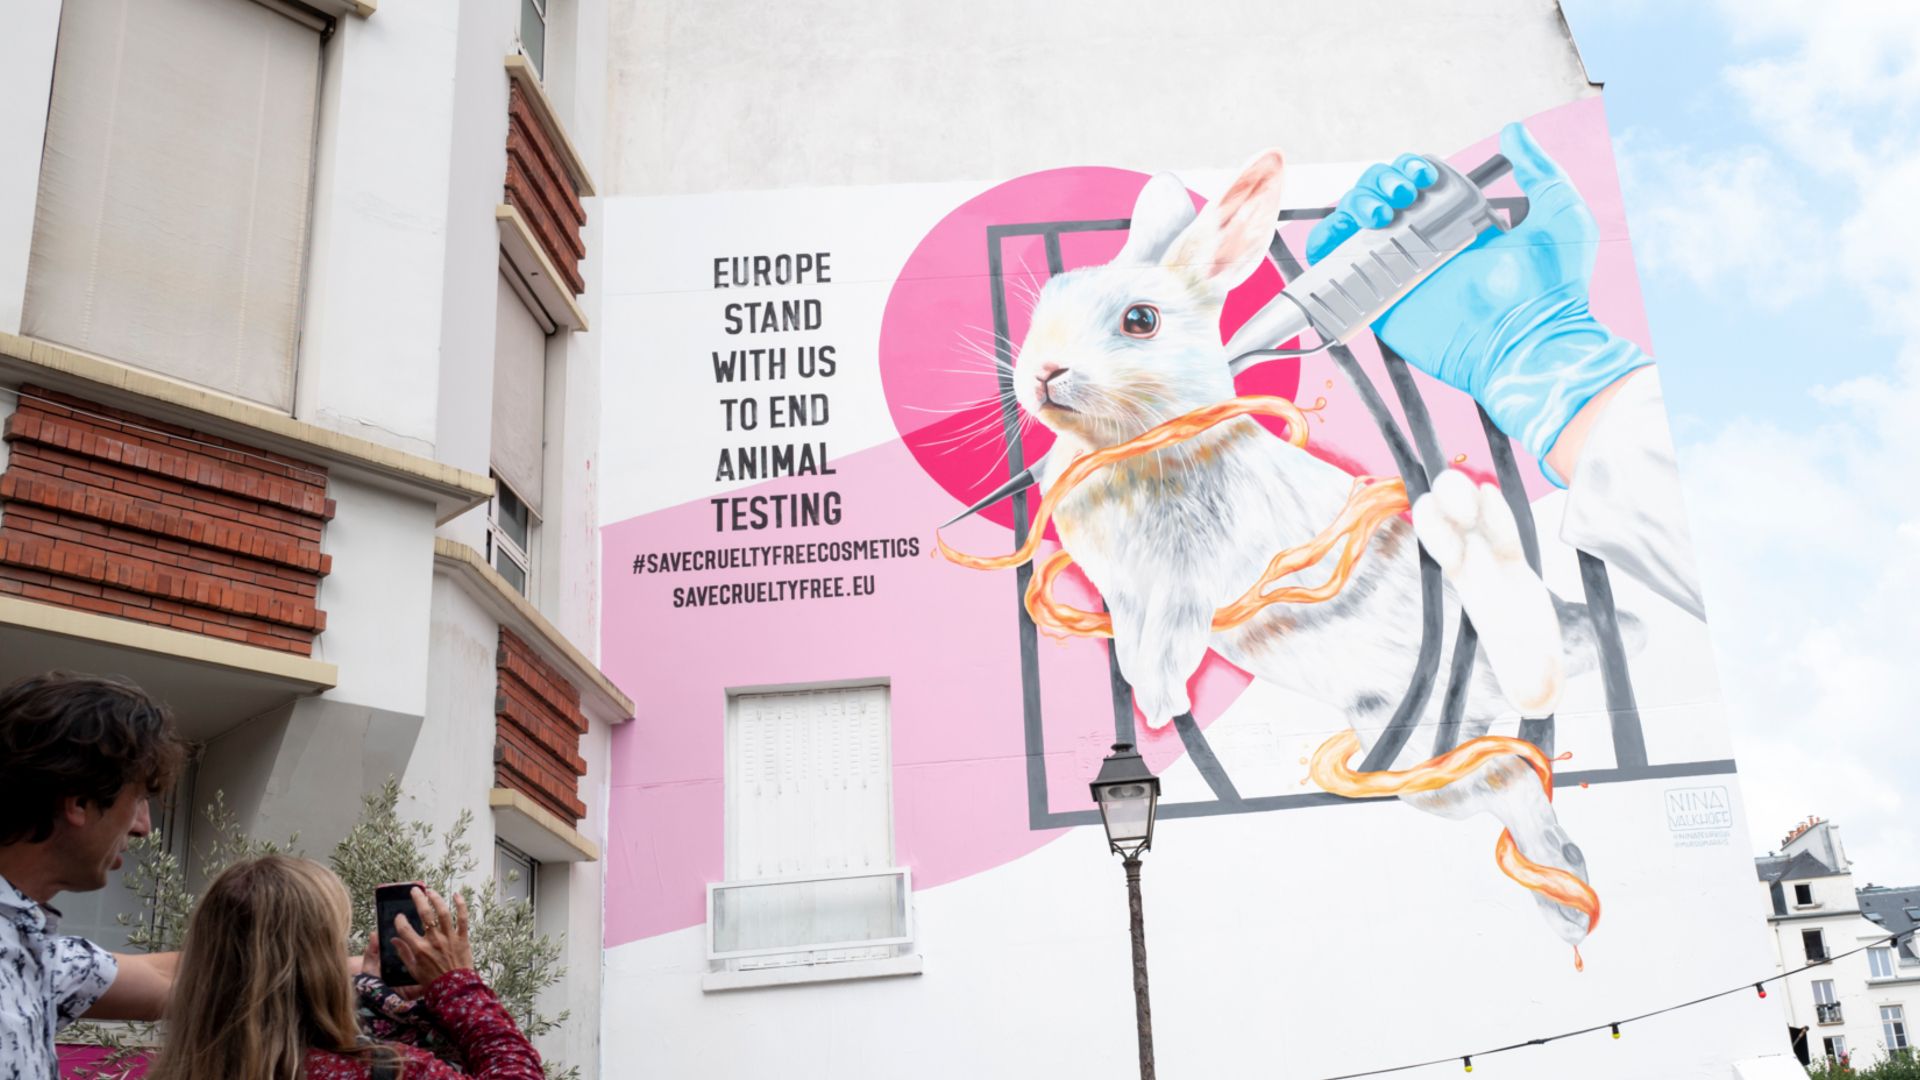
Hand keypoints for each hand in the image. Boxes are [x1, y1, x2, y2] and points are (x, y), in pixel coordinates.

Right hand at [390, 886, 472, 987]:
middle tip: (414, 891)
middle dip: (418, 899)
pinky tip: (456, 895)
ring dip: (437, 899)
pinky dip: (461, 905)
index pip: (405, 929)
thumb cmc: (432, 981)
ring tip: (431, 891)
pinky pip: (463, 918)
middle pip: (425, 914)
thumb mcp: (413, 970)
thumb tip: (393, 940)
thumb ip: (403, 953)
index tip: (399, 916)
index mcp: (420, 949)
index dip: (400, 920)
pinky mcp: (463, 938)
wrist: (455, 989)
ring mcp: (449, 938)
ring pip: (443, 912)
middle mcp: (434, 941)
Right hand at [1305, 123, 1649, 481]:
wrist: (1531, 344)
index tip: (1426, 176)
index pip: (1417, 185)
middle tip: (1405, 193)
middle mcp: (1426, 245)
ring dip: (1357, 201)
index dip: (1411, 169)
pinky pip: (1334, 267)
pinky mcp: (1379, 300)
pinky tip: (1357, 230)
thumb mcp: (1561, 213)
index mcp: (1461, 223)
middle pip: (1379, 196)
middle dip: (1381, 180)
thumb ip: (1540, 170)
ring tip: (1382, 211)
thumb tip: (1514, 132)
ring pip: (1353, 222)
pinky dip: (1328, 240)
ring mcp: (1400, 271)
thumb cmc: (1555, 289)